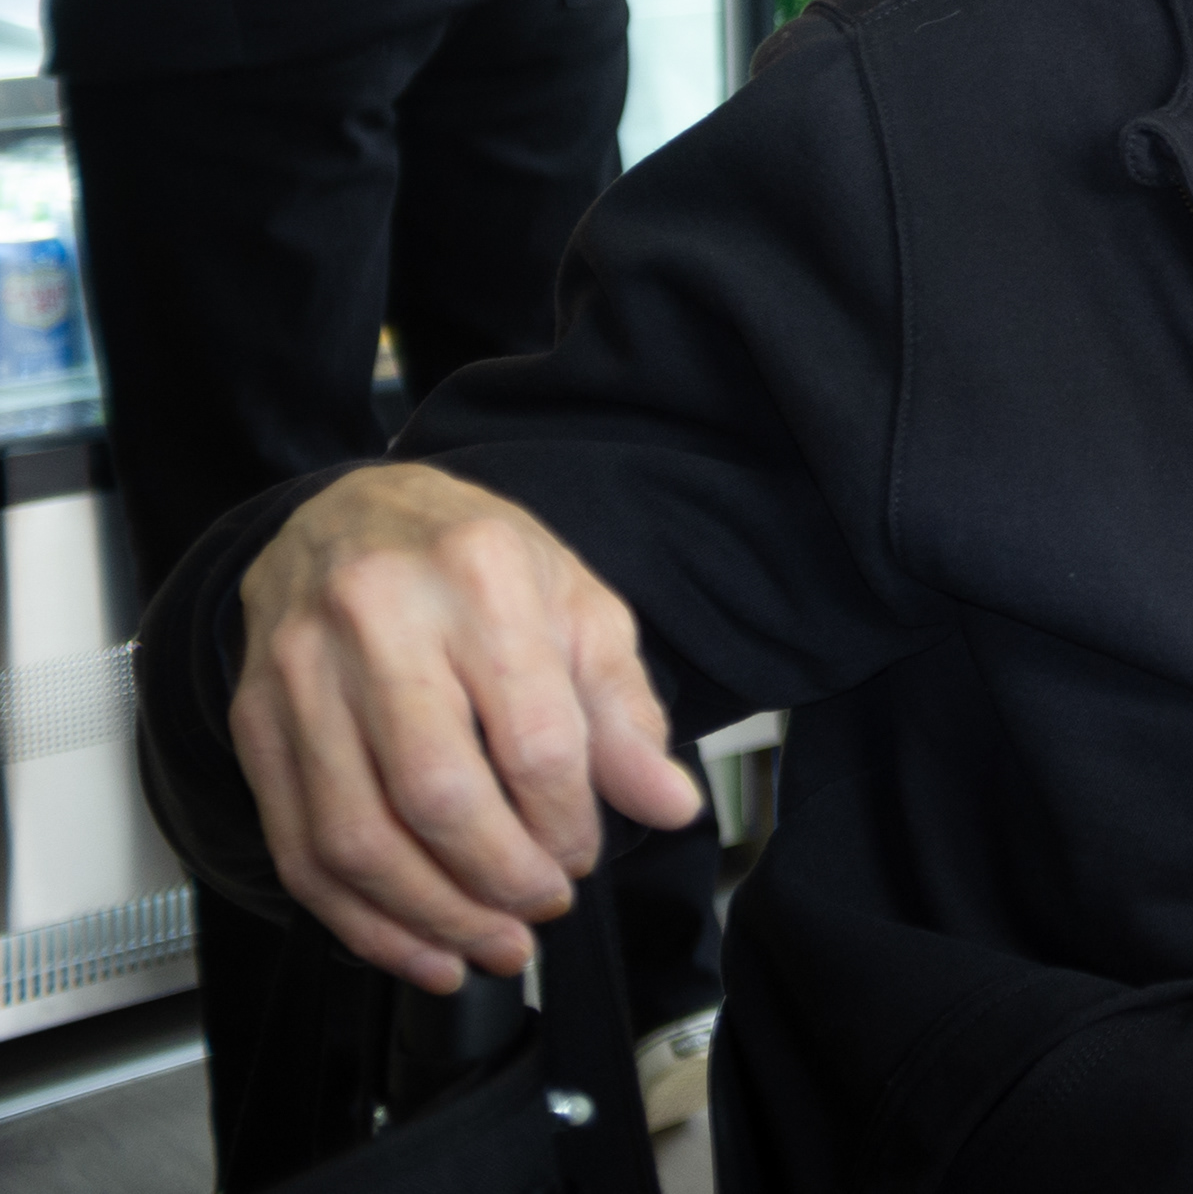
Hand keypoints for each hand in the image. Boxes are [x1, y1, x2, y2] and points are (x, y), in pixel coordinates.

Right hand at [231, 465, 705, 991]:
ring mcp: (301, 674)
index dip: (568, 820)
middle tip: (544, 908)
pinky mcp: (254, 723)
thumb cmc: (476, 564)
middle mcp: (378, 620)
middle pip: (438, 794)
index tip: (584, 853)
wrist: (349, 514)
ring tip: (491, 945)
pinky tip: (416, 946)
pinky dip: (359, 919)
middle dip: (502, 879)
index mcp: (481, 578)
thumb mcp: (578, 607)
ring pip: (356, 837)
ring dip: (431, 917)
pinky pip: (297, 849)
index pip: (534, 737)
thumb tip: (669, 803)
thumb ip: (624, 710)